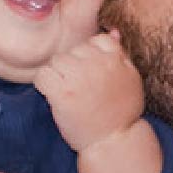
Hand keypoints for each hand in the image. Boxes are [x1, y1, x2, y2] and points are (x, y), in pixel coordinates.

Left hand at [30, 32, 144, 149]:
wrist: (114, 142)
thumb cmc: (122, 112)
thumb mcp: (130, 79)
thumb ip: (120, 54)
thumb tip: (112, 31)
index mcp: (114, 58)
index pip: (94, 40)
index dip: (89, 58)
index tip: (91, 76)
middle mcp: (96, 64)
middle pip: (71, 51)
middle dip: (72, 67)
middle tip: (80, 89)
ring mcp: (79, 78)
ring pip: (55, 61)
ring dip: (57, 76)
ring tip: (67, 93)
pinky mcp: (62, 94)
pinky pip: (42, 76)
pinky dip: (43, 85)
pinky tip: (54, 97)